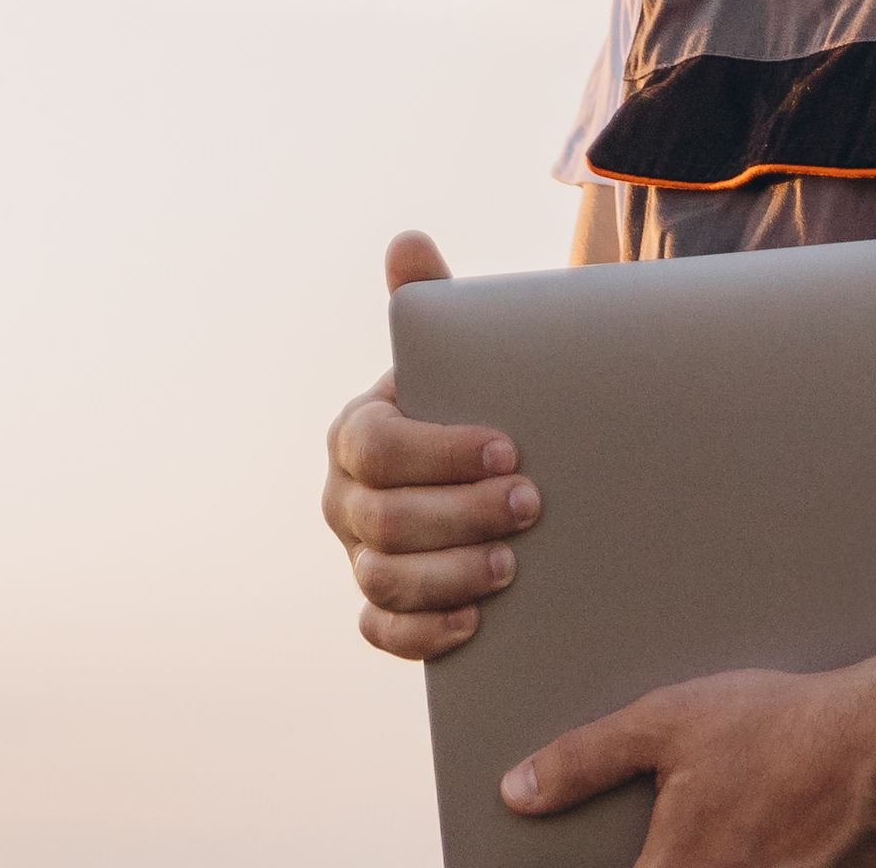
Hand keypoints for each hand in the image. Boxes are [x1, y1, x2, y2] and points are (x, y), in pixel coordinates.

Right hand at [323, 229, 538, 662]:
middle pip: (385, 519)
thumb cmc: (462, 406)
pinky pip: (381, 630)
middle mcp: (344, 498)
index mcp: (355, 433)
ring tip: (512, 567)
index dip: (440, 452)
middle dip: (460, 515)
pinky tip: (472, 622)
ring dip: (449, 575)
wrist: (475, 473)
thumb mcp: (450, 356)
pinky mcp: (379, 605)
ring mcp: (358, 556)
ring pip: (383, 579)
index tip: (509, 448)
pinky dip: (420, 633)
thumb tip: (408, 241)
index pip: (380, 447)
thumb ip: (429, 302)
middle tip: (531, 505)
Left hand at [502, 651, 875, 867]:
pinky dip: (771, 865)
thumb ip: (585, 761)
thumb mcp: (668, 723)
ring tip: (731, 831)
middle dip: (670, 864)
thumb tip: (517, 791)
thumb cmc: (784, 727)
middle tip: (684, 837)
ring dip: (723, 862)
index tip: (588, 863)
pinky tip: (772, 841)